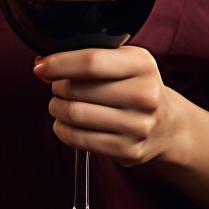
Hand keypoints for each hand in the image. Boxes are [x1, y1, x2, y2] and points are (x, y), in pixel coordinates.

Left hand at [33, 46, 179, 167]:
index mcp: (142, 64)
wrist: (167, 125)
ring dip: (57, 108)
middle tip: (57, 86)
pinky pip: (79, 140)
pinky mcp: (128, 151)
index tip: (41, 67)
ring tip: (60, 103)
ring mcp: (138, 126)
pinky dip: (63, 129)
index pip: (90, 61)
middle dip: (57, 87)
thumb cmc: (136, 86)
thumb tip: (44, 65)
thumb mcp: (125, 60)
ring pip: (75, 115)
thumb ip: (90, 57)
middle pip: (77, 90)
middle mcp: (144, 95)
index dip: (59, 63)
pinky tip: (66, 122)